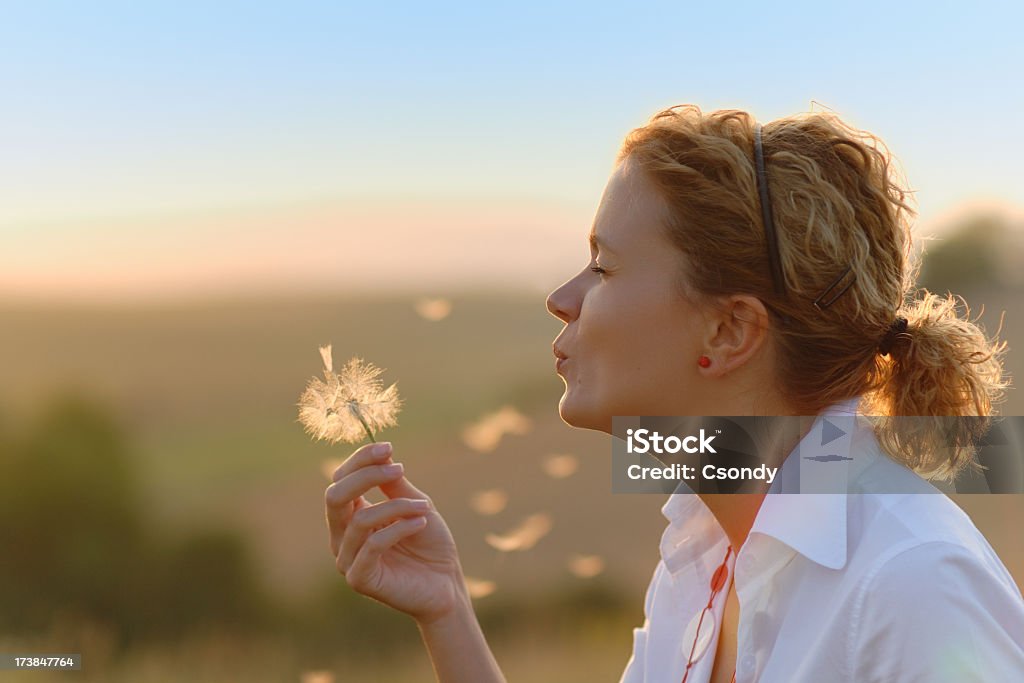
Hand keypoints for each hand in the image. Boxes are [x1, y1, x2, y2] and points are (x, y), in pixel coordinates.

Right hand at [325, 442, 465, 623]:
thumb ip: (394, 484)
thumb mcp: (415, 505)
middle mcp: (342, 536)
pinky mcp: (359, 579)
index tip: (388, 447)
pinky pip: (373, 545)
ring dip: (397, 507)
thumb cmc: (430, 544)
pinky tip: (421, 524)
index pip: (340, 480)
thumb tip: (381, 452)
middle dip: (367, 476)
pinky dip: (399, 528)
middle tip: (400, 470)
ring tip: (424, 508)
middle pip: (335, 495)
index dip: (361, 460)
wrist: (447, 584)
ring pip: (360, 519)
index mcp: (350, 515)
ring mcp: (347, 559)